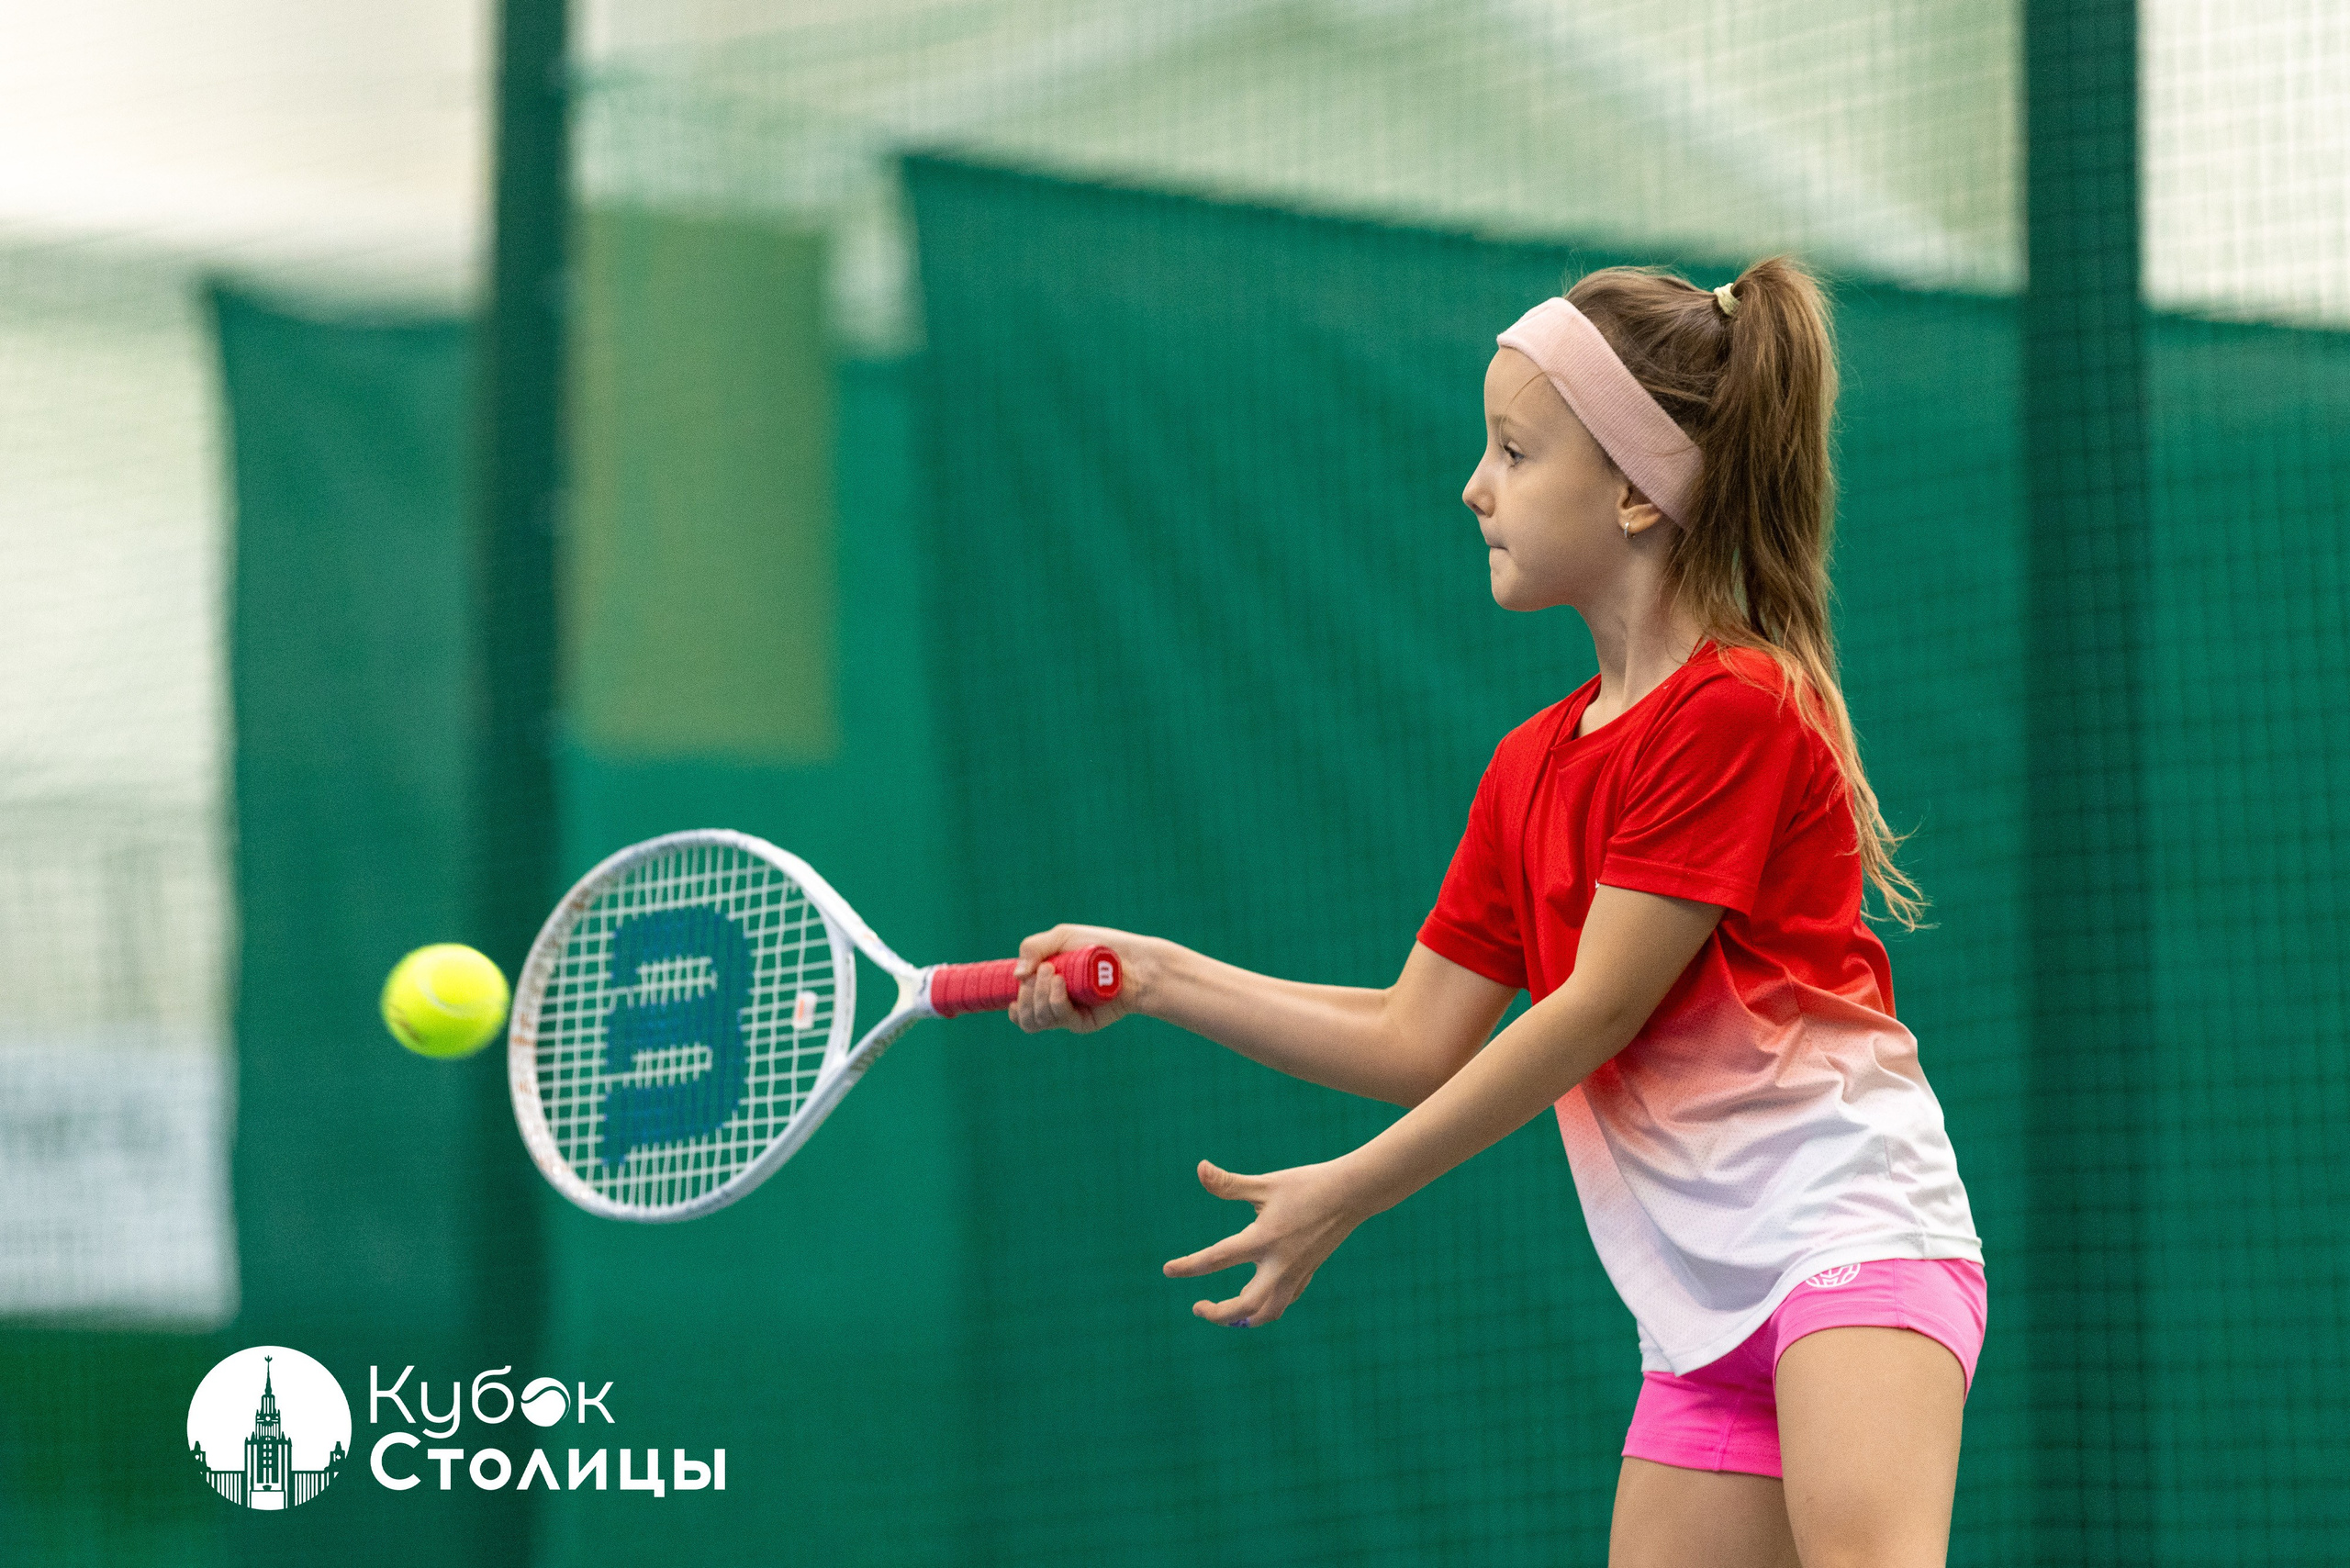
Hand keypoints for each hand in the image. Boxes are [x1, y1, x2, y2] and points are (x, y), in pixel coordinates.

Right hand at [1009, 924, 1157, 1033]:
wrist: (1133, 960)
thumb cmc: (1100, 945)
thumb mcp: (1062, 937)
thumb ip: (1033, 948)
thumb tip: (1017, 976)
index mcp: (1046, 987)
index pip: (1021, 1008)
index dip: (1013, 1005)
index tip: (1014, 988)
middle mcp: (1055, 1004)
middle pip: (1025, 1016)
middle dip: (1025, 994)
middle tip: (1044, 969)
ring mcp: (1068, 1015)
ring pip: (1037, 1020)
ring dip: (1038, 995)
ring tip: (1054, 973)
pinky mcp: (1082, 1023)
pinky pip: (1057, 1019)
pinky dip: (1054, 1000)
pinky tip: (1062, 984)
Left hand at [1162, 1158, 1367, 1326]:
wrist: (1353, 1193)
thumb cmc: (1307, 1184)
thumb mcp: (1265, 1184)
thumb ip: (1228, 1184)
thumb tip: (1199, 1167)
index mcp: (1263, 1239)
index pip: (1216, 1259)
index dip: (1189, 1266)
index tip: (1168, 1271)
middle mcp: (1279, 1264)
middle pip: (1245, 1305)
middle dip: (1219, 1313)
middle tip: (1198, 1307)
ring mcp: (1296, 1272)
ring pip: (1268, 1312)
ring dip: (1244, 1318)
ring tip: (1225, 1313)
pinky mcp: (1309, 1272)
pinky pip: (1284, 1301)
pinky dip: (1266, 1307)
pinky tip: (1256, 1301)